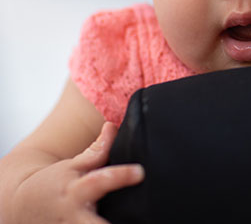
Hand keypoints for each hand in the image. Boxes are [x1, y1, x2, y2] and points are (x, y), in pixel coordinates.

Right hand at [9, 122, 144, 223]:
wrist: (21, 206)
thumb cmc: (53, 183)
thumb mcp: (73, 165)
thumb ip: (97, 149)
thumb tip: (113, 126)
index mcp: (76, 192)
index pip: (100, 181)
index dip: (121, 176)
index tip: (139, 172)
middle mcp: (74, 217)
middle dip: (108, 223)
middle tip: (137, 219)